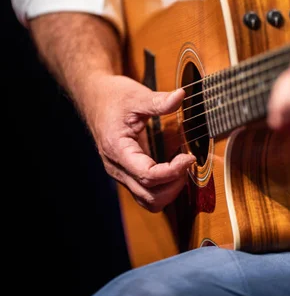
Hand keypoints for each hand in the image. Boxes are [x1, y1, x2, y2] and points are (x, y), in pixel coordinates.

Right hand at [83, 74, 195, 211]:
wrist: (95, 98)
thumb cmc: (114, 97)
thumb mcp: (136, 96)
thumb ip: (159, 101)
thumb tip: (181, 95)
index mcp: (118, 150)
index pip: (147, 176)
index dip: (173, 171)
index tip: (189, 157)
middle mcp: (117, 168)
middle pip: (150, 196)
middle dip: (174, 185)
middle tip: (187, 162)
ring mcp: (122, 174)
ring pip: (148, 201)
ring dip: (170, 191)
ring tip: (182, 167)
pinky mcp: (128, 174)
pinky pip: (147, 193)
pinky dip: (164, 188)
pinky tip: (174, 169)